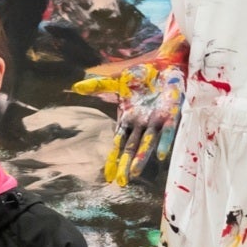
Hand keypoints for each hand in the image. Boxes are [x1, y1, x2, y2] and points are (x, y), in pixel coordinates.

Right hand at [72, 62, 185, 185]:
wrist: (167, 64)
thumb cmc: (144, 75)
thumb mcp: (118, 81)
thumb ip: (99, 86)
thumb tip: (76, 87)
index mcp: (128, 120)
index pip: (118, 144)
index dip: (113, 159)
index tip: (108, 177)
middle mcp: (141, 125)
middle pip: (131, 149)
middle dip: (125, 165)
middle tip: (121, 183)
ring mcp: (155, 121)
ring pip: (146, 143)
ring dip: (141, 159)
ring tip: (135, 174)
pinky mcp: (170, 113)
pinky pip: (166, 131)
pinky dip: (163, 143)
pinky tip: (161, 156)